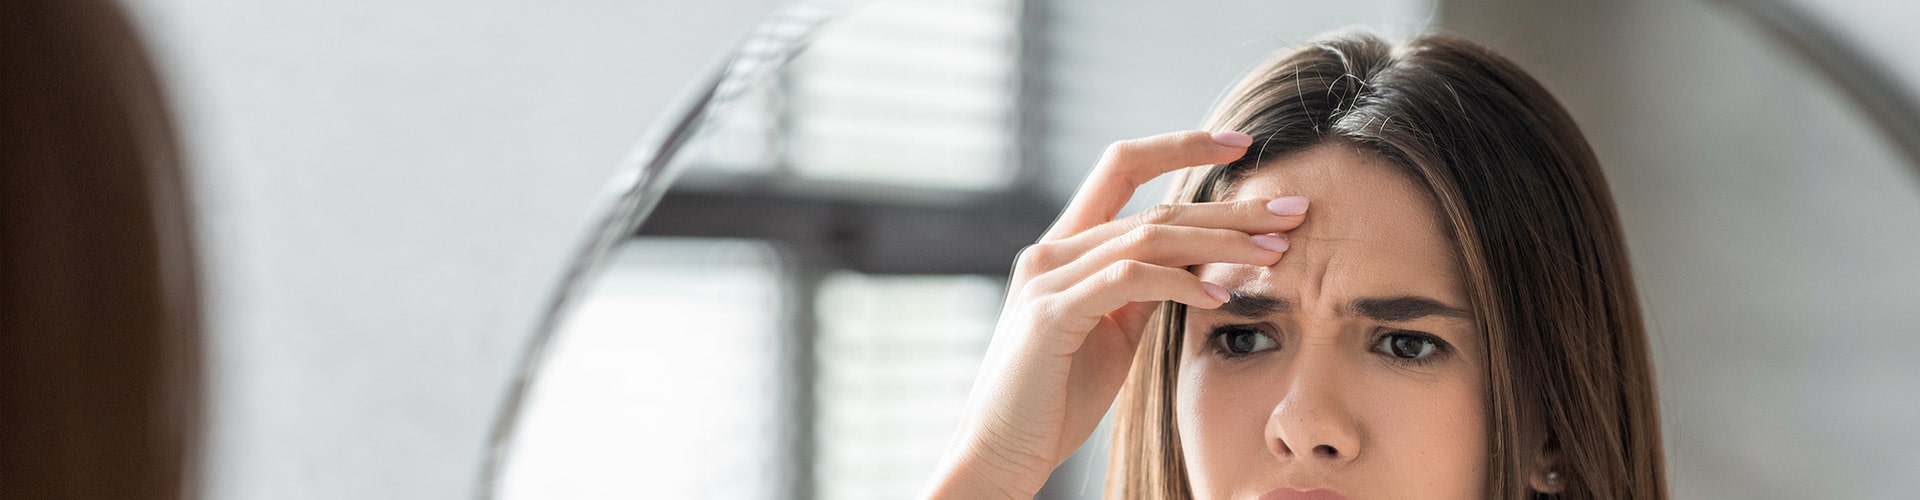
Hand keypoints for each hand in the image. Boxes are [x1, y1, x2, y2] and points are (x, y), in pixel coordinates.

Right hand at [924, 130, 1308, 497]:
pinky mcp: (1051, 314)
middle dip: (1230, 208)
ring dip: (1221, 243)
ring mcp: (1047, 279)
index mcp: (1065, 247)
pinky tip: (1219, 295)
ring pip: (1149, 238)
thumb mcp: (1113, 333)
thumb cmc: (1056, 397)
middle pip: (1154, 207)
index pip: (1122, 168)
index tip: (1240, 143)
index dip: (1179, 147)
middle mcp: (1051, 251)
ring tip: (1274, 253)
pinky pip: (1128, 281)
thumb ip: (1146, 291)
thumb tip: (1203, 262)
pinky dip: (1179, 282)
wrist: (1001, 449)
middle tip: (1294, 211)